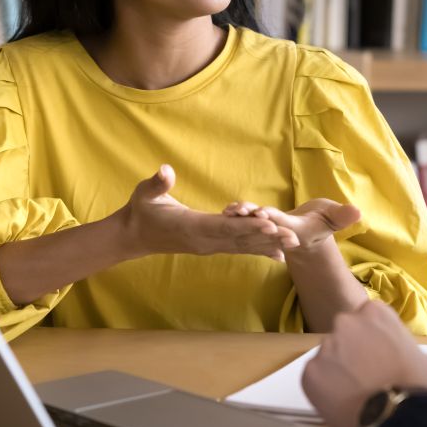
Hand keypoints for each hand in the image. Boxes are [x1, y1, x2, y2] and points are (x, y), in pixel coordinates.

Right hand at [116, 165, 298, 260]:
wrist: (133, 236)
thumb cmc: (140, 210)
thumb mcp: (144, 194)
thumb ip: (156, 184)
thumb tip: (164, 171)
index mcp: (192, 226)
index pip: (224, 227)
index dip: (247, 226)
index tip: (269, 224)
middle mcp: (204, 240)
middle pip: (241, 240)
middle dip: (268, 238)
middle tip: (293, 237)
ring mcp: (208, 246)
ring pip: (243, 246)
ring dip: (269, 245)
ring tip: (293, 245)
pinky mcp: (210, 246)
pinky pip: (238, 249)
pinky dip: (259, 250)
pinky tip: (278, 256)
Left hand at [223, 198, 360, 253]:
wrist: (312, 230)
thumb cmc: (325, 222)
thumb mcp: (335, 219)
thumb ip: (343, 216)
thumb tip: (358, 211)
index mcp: (296, 229)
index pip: (284, 223)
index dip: (274, 218)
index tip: (263, 213)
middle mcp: (280, 229)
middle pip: (265, 224)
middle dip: (252, 218)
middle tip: (240, 210)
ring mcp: (271, 226)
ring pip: (254, 222)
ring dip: (242, 216)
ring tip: (229, 209)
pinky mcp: (265, 221)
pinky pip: (251, 218)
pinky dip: (242, 214)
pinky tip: (228, 209)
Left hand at [300, 300, 426, 426]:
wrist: (394, 415)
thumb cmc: (413, 385)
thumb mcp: (418, 355)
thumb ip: (398, 346)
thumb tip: (392, 355)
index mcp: (374, 312)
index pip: (367, 318)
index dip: (372, 339)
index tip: (377, 355)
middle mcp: (345, 322)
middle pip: (345, 334)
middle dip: (351, 350)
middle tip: (363, 374)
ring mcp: (325, 346)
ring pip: (329, 356)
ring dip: (337, 369)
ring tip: (353, 393)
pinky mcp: (309, 371)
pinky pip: (315, 377)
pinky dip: (324, 389)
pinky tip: (341, 403)